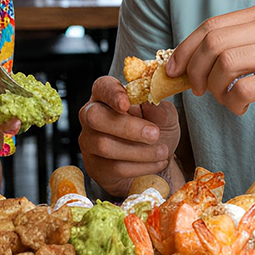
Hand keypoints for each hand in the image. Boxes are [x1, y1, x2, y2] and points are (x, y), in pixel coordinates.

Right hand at [78, 76, 180, 195]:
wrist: (153, 165)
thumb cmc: (154, 132)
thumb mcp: (164, 118)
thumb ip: (159, 109)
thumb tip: (152, 101)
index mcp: (107, 96)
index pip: (102, 87)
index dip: (112, 94)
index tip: (126, 103)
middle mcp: (91, 116)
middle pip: (95, 117)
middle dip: (126, 127)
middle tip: (154, 134)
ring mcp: (89, 142)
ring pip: (104, 145)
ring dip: (139, 151)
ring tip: (162, 152)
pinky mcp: (94, 166)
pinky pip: (114, 167)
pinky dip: (141, 166)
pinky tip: (157, 163)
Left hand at [167, 1, 254, 120]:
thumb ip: (248, 42)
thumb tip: (201, 59)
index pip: (211, 25)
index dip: (185, 49)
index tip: (173, 69)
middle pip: (212, 42)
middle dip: (194, 69)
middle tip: (197, 89)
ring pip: (224, 63)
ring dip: (214, 87)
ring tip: (224, 99)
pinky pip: (243, 89)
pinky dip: (233, 103)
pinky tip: (241, 108)